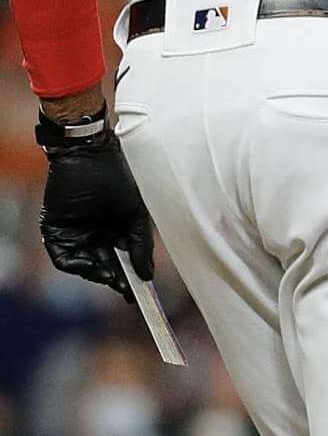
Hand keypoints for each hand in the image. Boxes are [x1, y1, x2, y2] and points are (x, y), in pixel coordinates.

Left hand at [36, 113, 154, 299]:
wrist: (89, 156)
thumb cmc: (119, 178)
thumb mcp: (137, 213)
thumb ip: (141, 244)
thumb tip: (146, 274)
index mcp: (118, 228)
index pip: (125, 258)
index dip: (132, 277)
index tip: (140, 295)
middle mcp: (97, 232)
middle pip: (106, 264)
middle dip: (115, 279)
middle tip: (125, 291)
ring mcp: (76, 233)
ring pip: (86, 264)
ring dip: (97, 273)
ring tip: (110, 276)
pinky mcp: (56, 231)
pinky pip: (64, 257)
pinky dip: (76, 264)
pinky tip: (91, 265)